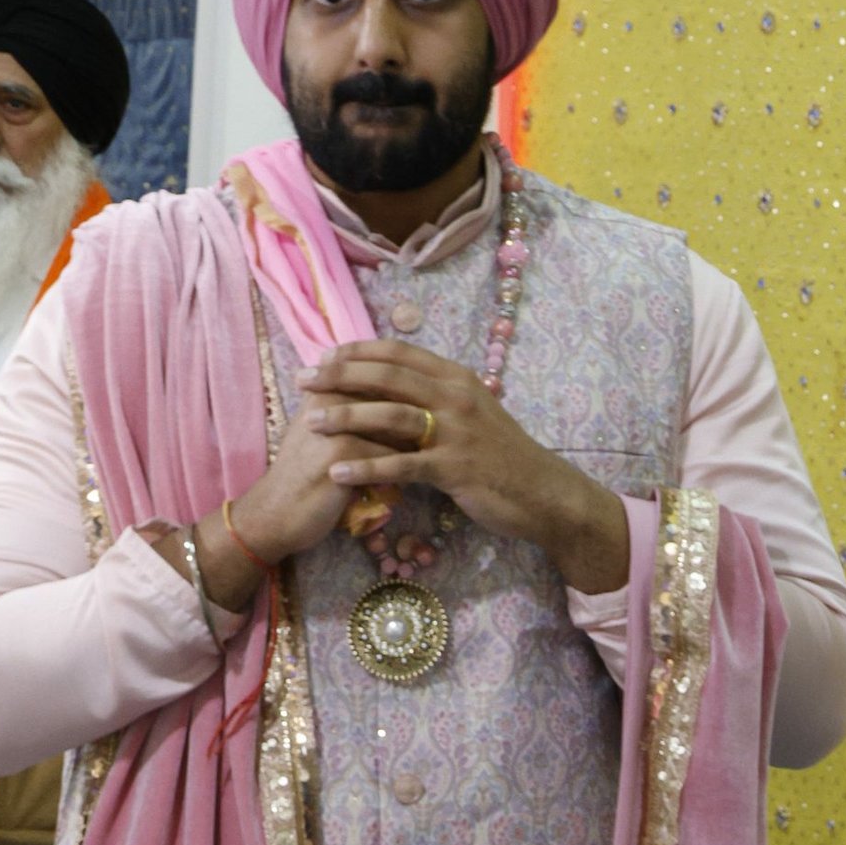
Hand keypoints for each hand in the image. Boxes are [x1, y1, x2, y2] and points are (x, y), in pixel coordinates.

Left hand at [294, 340, 629, 595]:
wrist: (543, 493)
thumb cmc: (501, 454)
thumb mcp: (470, 413)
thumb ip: (435, 396)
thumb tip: (392, 384)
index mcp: (455, 377)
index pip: (398, 352)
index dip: (358, 351)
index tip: (324, 356)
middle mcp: (455, 396)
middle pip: (388, 376)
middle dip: (340, 375)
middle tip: (302, 380)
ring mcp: (456, 431)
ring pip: (391, 415)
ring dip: (347, 416)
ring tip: (311, 423)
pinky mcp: (454, 468)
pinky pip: (401, 465)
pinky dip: (366, 467)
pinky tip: (337, 473)